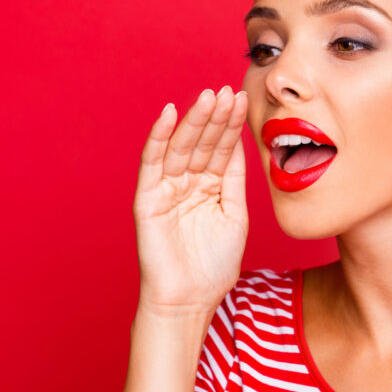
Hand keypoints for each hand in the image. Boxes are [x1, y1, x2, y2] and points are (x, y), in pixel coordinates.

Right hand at [132, 86, 249, 314]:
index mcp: (208, 186)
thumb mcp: (234, 214)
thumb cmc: (213, 265)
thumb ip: (234, 179)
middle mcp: (187, 183)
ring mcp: (166, 189)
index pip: (221, 148)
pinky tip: (170, 114)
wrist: (190, 300)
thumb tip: (240, 141)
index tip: (244, 98)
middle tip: (229, 90)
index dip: (231, 124)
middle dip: (215, 116)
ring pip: (181, 147)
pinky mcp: (147, 198)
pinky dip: (159, 137)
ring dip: (194, 120)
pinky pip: (152, 162)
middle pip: (203, 142)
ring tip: (210, 96)